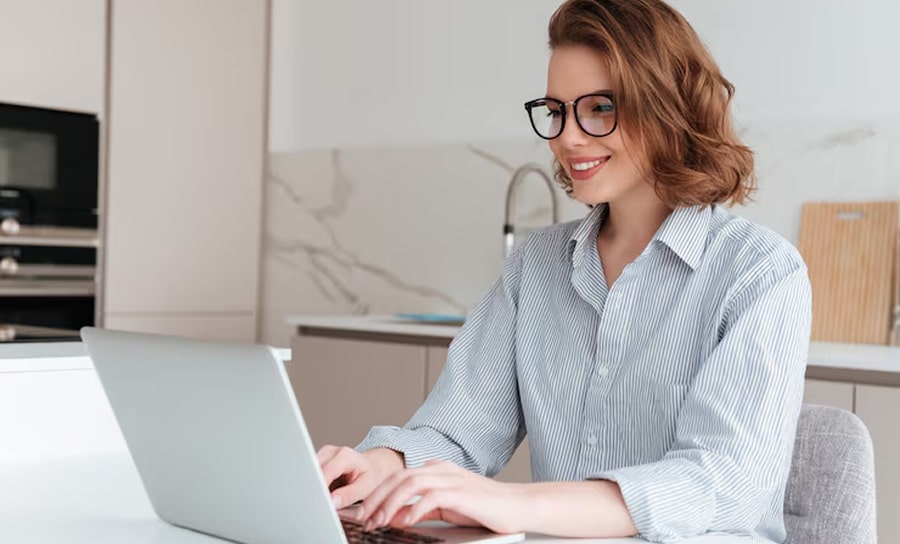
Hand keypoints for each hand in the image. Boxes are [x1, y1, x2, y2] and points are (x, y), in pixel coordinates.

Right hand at [317, 446, 404, 508]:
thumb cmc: (373, 475)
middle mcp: (331, 452)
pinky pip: (311, 475)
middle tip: (322, 503)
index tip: (320, 502)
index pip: (324, 473)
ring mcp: (323, 455)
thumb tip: (331, 502)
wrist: (375, 465)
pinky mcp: (318, 461)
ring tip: (327, 496)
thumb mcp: (366, 487)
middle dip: (315, 489)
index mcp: (344, 456)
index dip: (320, 489)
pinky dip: (315, 486)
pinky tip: (325, 492)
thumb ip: (349, 495)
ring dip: (314, 488)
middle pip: (313, 472)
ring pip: (309, 473)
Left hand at [355, 460, 528, 534]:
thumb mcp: (447, 507)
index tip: (363, 512)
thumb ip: (423, 508)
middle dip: (377, 498)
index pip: (398, 477)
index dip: (377, 493)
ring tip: (378, 521)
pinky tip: (405, 522)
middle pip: (399, 477)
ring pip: (411, 483)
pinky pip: (432, 497)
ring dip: (390, 503)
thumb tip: (396, 516)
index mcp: (436, 469)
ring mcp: (452, 479)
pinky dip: (415, 509)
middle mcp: (442, 470)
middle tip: (363, 518)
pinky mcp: (463, 493)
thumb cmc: (484, 508)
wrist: (518, 506)